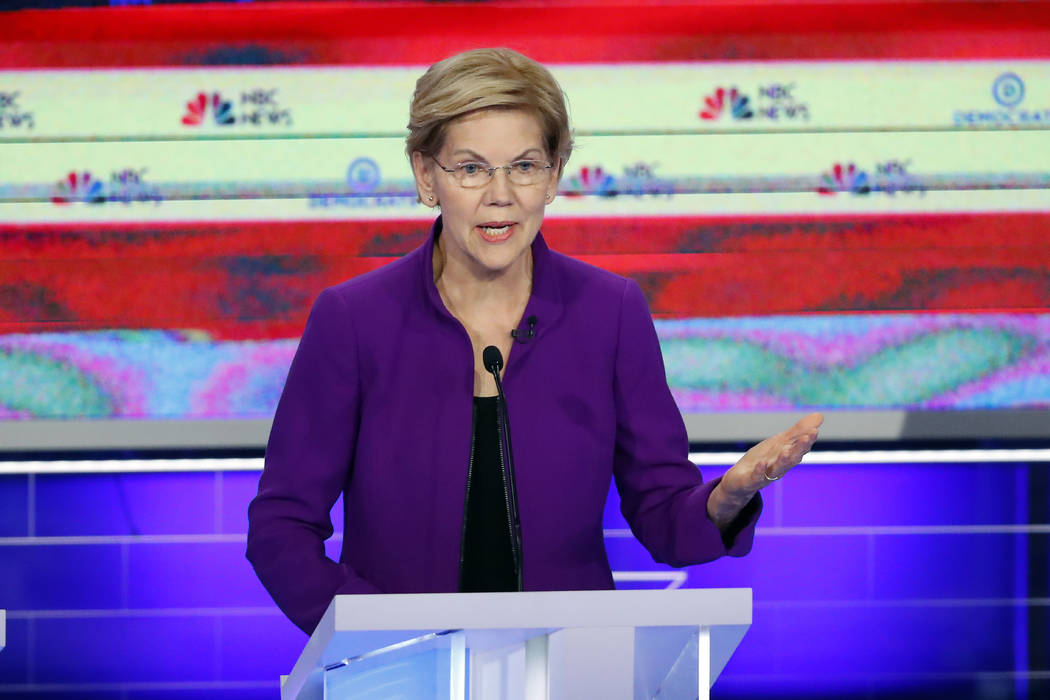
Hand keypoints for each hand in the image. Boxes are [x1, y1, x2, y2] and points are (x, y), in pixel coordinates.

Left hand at [707, 413, 822, 529]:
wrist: (739, 483)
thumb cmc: (763, 461)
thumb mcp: (779, 443)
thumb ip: (798, 431)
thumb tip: (820, 415)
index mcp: (786, 456)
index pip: (799, 448)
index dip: (807, 439)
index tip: (814, 430)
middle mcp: (779, 466)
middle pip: (792, 458)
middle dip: (800, 447)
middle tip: (809, 435)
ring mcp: (765, 475)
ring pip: (777, 468)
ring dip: (783, 460)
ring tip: (786, 451)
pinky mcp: (749, 481)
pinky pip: (756, 477)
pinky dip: (759, 471)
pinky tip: (761, 463)